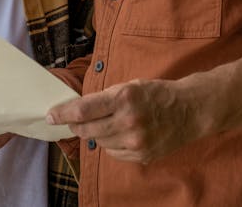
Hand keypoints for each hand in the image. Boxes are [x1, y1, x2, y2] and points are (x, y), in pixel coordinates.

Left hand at [46, 79, 201, 164]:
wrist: (190, 111)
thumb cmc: (157, 94)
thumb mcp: (130, 86)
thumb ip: (104, 98)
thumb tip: (76, 110)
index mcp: (124, 98)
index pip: (83, 110)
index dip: (62, 114)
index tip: (50, 116)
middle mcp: (129, 121)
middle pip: (87, 130)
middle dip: (77, 126)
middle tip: (75, 121)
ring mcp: (136, 142)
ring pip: (99, 143)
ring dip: (97, 134)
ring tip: (111, 123)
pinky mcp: (142, 156)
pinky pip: (114, 153)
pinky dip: (112, 144)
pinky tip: (123, 134)